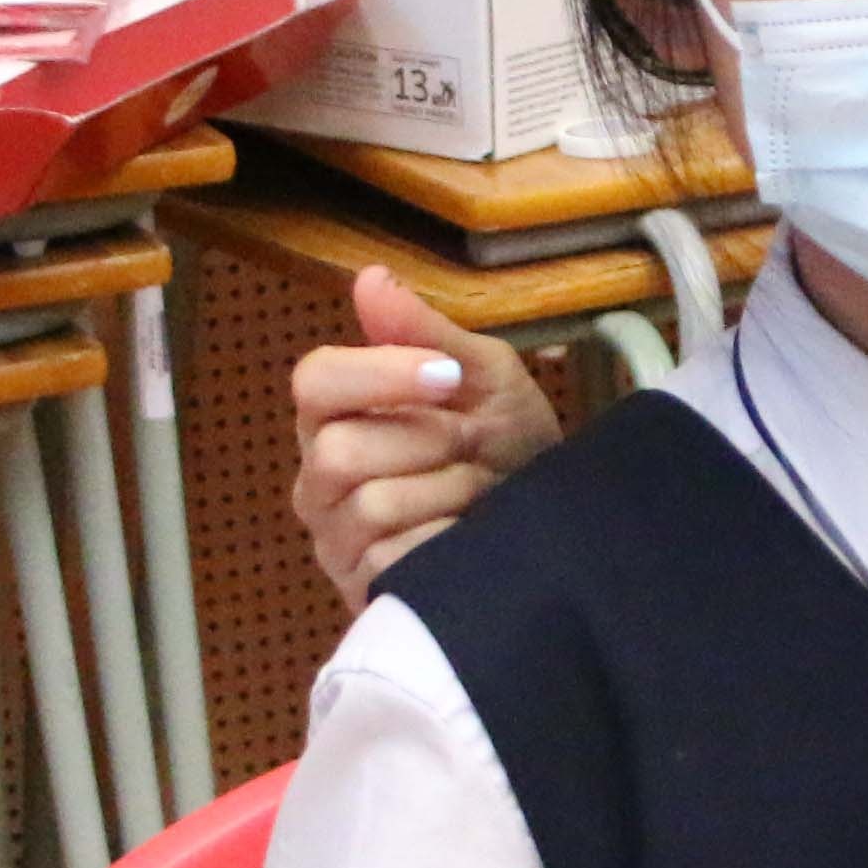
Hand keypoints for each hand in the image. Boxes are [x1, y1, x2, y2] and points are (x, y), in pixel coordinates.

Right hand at [291, 267, 558, 607]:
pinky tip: (468, 536)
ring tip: (478, 492)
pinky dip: (448, 542)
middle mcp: (319, 478)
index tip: (448, 376)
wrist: (552, 530)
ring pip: (372, 506)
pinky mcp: (364, 589)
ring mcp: (336, 540)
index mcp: (335, 414)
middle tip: (473, 446)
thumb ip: (427, 333)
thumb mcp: (485, 379)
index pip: (315, 381)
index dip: (380, 375)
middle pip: (341, 451)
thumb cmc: (507, 447)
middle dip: (428, 444)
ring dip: (448, 493)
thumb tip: (372, 277)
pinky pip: (394, 560)